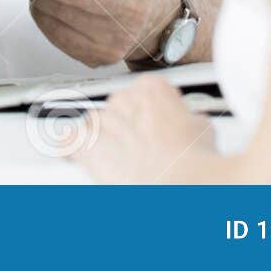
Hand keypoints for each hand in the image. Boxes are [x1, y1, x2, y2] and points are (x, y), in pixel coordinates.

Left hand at [74, 74, 221, 182]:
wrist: (178, 182)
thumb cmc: (192, 158)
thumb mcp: (201, 126)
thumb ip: (184, 118)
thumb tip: (185, 124)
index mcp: (151, 87)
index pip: (145, 92)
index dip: (152, 112)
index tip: (157, 126)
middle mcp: (123, 98)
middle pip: (119, 108)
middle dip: (129, 128)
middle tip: (144, 151)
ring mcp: (103, 120)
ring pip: (96, 125)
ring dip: (105, 140)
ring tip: (122, 162)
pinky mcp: (87, 145)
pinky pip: (69, 141)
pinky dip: (70, 148)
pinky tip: (72, 155)